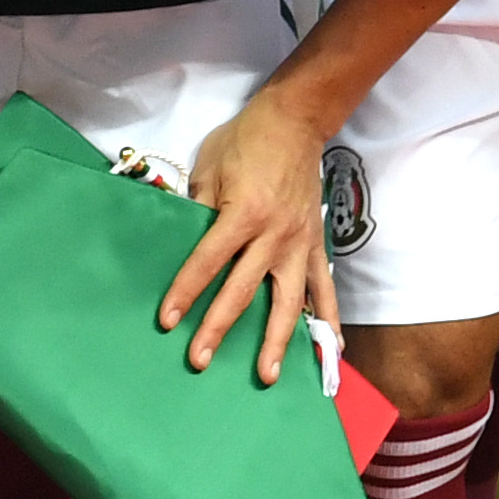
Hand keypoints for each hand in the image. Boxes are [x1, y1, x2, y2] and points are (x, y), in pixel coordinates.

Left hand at [167, 92, 333, 379]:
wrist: (295, 122)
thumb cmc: (244, 141)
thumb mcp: (208, 166)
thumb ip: (198, 208)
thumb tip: (184, 245)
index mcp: (243, 213)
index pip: (207, 262)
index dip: (185, 292)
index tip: (167, 321)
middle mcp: (273, 235)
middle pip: (242, 291)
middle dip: (218, 327)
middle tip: (200, 361)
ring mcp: (299, 245)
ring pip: (289, 302)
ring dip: (278, 341)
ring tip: (267, 376)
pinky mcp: (316, 246)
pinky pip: (324, 290)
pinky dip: (328, 322)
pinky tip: (331, 352)